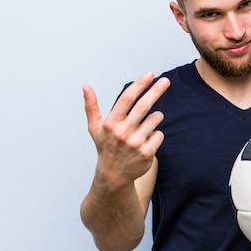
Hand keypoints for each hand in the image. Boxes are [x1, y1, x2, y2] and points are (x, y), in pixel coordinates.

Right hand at [83, 72, 169, 187]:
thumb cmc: (106, 147)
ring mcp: (136, 143)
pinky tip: (148, 139)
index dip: (139, 85)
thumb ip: (91, 106)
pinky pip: (159, 134)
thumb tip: (85, 86)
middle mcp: (123, 133)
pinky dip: (156, 133)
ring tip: (150, 120)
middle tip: (166, 81)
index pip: (126, 99)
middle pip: (143, 106)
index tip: (149, 74)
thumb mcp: (95, 128)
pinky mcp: (147, 153)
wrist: (114, 176)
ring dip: (156, 116)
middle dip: (156, 91)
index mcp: (111, 124)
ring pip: (154, 119)